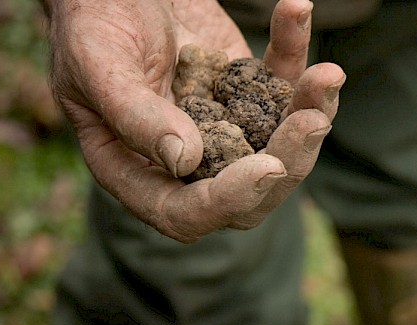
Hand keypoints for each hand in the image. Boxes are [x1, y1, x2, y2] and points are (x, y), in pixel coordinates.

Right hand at [44, 0, 344, 241]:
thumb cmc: (90, 25)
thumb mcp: (99, 66)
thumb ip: (135, 116)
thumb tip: (184, 160)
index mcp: (136, 170)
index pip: (186, 212)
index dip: (229, 200)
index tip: (268, 167)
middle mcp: (187, 159)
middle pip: (251, 189)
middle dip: (291, 159)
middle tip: (313, 120)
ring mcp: (224, 126)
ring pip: (282, 142)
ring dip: (311, 110)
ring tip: (327, 74)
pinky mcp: (248, 88)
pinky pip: (283, 81)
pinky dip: (296, 49)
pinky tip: (296, 11)